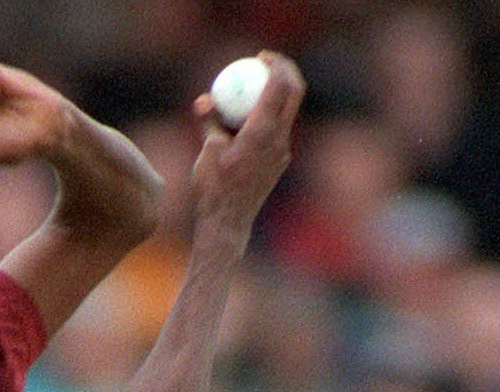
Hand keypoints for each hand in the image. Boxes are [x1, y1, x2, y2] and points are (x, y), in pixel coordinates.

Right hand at [187, 53, 304, 235]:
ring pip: (288, 111)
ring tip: (254, 91)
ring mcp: (282, 151)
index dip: (274, 64)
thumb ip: (209, 121)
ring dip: (277, 95)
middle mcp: (278, 139)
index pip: (278, 85)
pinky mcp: (280, 162)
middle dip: (285, 71)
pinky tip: (250, 120)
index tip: (260, 58)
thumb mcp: (207, 150)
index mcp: (261, 132)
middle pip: (294, 92)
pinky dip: (270, 116)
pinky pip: (279, 130)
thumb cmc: (213, 189)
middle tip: (267, 64)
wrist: (227, 224)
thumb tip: (204, 100)